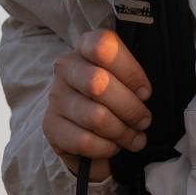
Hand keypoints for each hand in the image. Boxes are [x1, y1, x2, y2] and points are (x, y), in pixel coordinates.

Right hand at [43, 28, 154, 182]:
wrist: (85, 124)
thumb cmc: (114, 95)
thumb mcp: (126, 76)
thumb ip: (134, 77)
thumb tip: (143, 94)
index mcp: (86, 46)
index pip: (104, 47)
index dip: (130, 72)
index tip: (145, 92)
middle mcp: (67, 67)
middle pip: (98, 84)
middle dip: (129, 108)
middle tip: (144, 121)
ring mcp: (56, 96)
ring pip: (95, 116)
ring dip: (121, 132)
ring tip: (133, 138)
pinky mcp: (50, 125)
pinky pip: (83, 141)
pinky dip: (105, 148)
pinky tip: (112, 146)